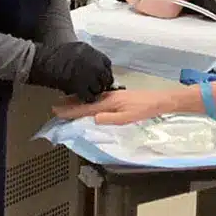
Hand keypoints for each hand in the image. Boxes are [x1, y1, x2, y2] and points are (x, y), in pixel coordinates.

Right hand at [26, 41, 114, 102]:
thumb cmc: (54, 55)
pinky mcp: (80, 86)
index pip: (107, 64)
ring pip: (99, 88)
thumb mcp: (75, 48)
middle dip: (102, 83)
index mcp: (91, 51)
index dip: (104, 71)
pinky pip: (90, 96)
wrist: (42, 62)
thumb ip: (87, 56)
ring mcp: (88, 74)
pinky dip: (87, 98)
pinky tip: (83, 97)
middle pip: (106, 76)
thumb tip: (96, 66)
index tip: (100, 76)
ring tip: (88, 92)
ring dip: (95, 91)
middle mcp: (93, 62)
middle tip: (97, 87)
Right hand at [50, 87, 178, 123]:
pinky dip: (87, 99)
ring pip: (90, 99)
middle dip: (70, 104)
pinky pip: (97, 98)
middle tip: (55, 106)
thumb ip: (110, 119)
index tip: (57, 111)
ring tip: (65, 102)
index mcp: (109, 103)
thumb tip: (93, 118)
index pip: (85, 107)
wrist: (159, 100)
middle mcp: (108, 97)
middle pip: (85, 101)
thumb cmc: (145, 110)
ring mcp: (112, 95)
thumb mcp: (128, 118)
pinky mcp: (117, 96)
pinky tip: (87, 101)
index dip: (71, 110)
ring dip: (77, 101)